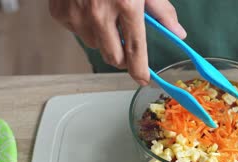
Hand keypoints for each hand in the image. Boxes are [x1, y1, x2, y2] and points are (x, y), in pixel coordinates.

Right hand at [49, 0, 186, 84]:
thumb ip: (162, 10)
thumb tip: (178, 33)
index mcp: (126, 5)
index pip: (135, 49)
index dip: (139, 69)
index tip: (142, 79)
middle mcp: (99, 13)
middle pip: (112, 57)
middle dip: (122, 57)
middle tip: (126, 44)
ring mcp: (76, 14)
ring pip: (94, 44)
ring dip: (103, 38)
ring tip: (105, 13)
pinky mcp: (59, 12)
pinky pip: (76, 32)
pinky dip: (84, 25)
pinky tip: (87, 7)